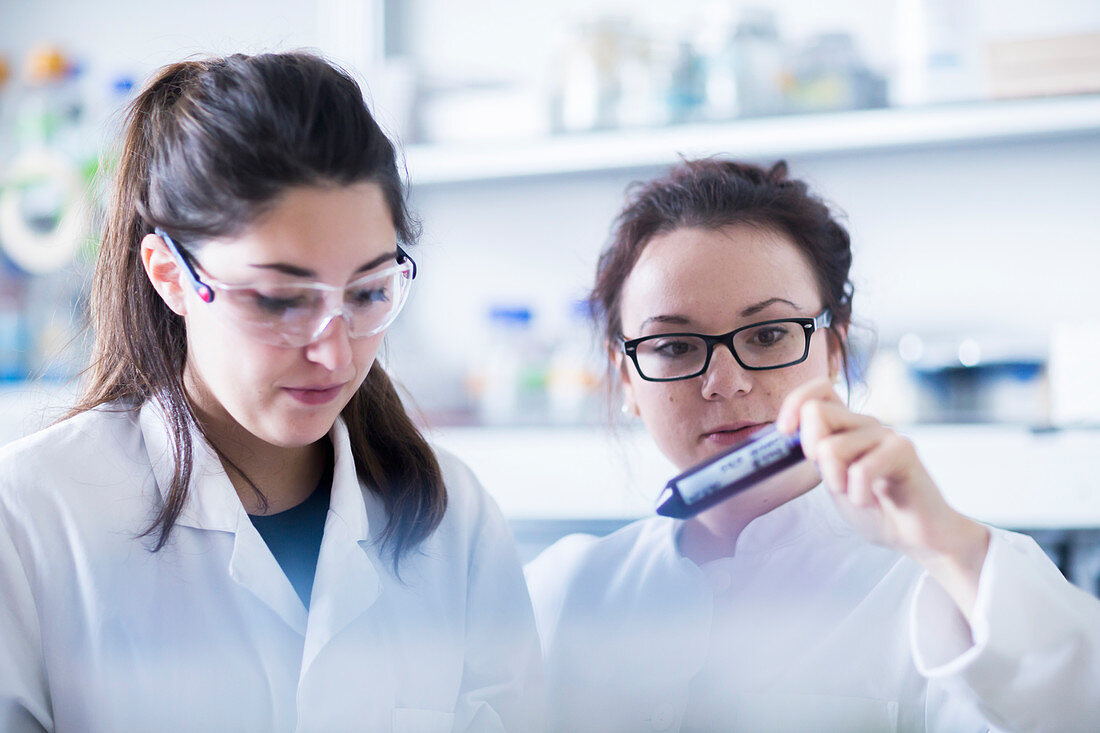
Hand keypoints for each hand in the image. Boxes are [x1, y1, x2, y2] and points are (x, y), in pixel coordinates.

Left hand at [776, 378, 990, 618]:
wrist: (917, 535)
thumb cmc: (876, 508)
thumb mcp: (834, 479)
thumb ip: (817, 454)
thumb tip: (785, 434)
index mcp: (847, 426)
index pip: (818, 389)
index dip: (794, 403)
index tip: (785, 433)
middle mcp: (865, 423)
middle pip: (816, 411)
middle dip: (810, 450)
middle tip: (832, 478)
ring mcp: (885, 434)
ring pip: (832, 446)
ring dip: (837, 483)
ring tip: (857, 495)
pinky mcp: (904, 451)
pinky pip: (861, 469)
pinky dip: (858, 495)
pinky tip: (871, 501)